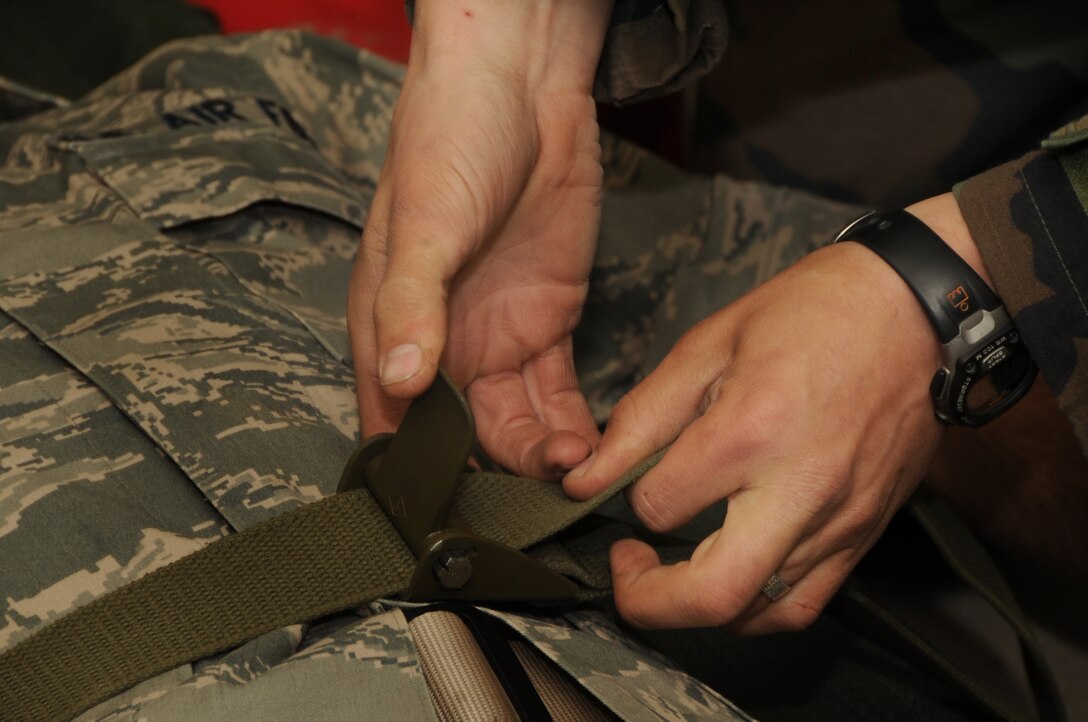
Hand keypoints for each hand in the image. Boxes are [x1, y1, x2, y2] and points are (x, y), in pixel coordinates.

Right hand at [349, 0, 612, 478]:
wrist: (524, 89)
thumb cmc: (449, 143)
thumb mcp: (424, 224)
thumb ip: (411, 304)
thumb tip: (398, 380)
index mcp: (391, 327)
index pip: (393, 421)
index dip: (418, 470)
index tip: (454, 510)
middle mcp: (443, 344)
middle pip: (463, 436)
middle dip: (496, 473)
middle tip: (538, 491)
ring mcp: (498, 337)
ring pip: (516, 424)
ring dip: (541, 456)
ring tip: (573, 472)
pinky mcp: (549, 323)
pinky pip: (559, 394)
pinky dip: (574, 426)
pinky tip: (593, 449)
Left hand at [565, 196, 976, 630]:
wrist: (918, 309)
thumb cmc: (813, 313)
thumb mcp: (709, 343)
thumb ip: (642, 416)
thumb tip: (589, 474)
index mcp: (751, 430)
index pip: (659, 504)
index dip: (624, 499)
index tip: (617, 483)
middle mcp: (800, 488)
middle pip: (712, 594)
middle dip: (647, 600)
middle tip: (626, 569)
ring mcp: (840, 520)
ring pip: (759, 613)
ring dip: (698, 606)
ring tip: (672, 569)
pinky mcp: (866, 533)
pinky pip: (804, 604)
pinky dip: (755, 609)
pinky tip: (730, 576)